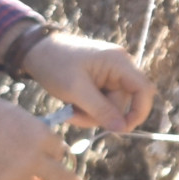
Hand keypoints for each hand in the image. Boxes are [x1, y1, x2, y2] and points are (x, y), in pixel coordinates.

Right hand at [0, 89, 82, 179]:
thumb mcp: (12, 116)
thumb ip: (28, 135)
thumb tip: (36, 151)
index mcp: (39, 135)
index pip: (60, 151)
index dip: (55, 154)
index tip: (55, 157)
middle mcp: (32, 158)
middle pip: (64, 178)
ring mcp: (14, 174)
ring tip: (8, 170)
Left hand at [20, 31, 153, 134]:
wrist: (35, 50)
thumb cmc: (54, 64)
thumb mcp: (76, 90)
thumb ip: (101, 110)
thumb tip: (123, 129)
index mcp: (118, 63)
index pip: (143, 90)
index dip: (139, 111)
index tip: (122, 129)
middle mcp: (119, 67)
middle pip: (123, 102)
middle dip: (100, 115)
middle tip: (73, 117)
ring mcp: (110, 73)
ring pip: (111, 105)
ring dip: (91, 114)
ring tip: (69, 110)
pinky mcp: (100, 80)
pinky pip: (102, 101)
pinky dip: (88, 108)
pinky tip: (72, 105)